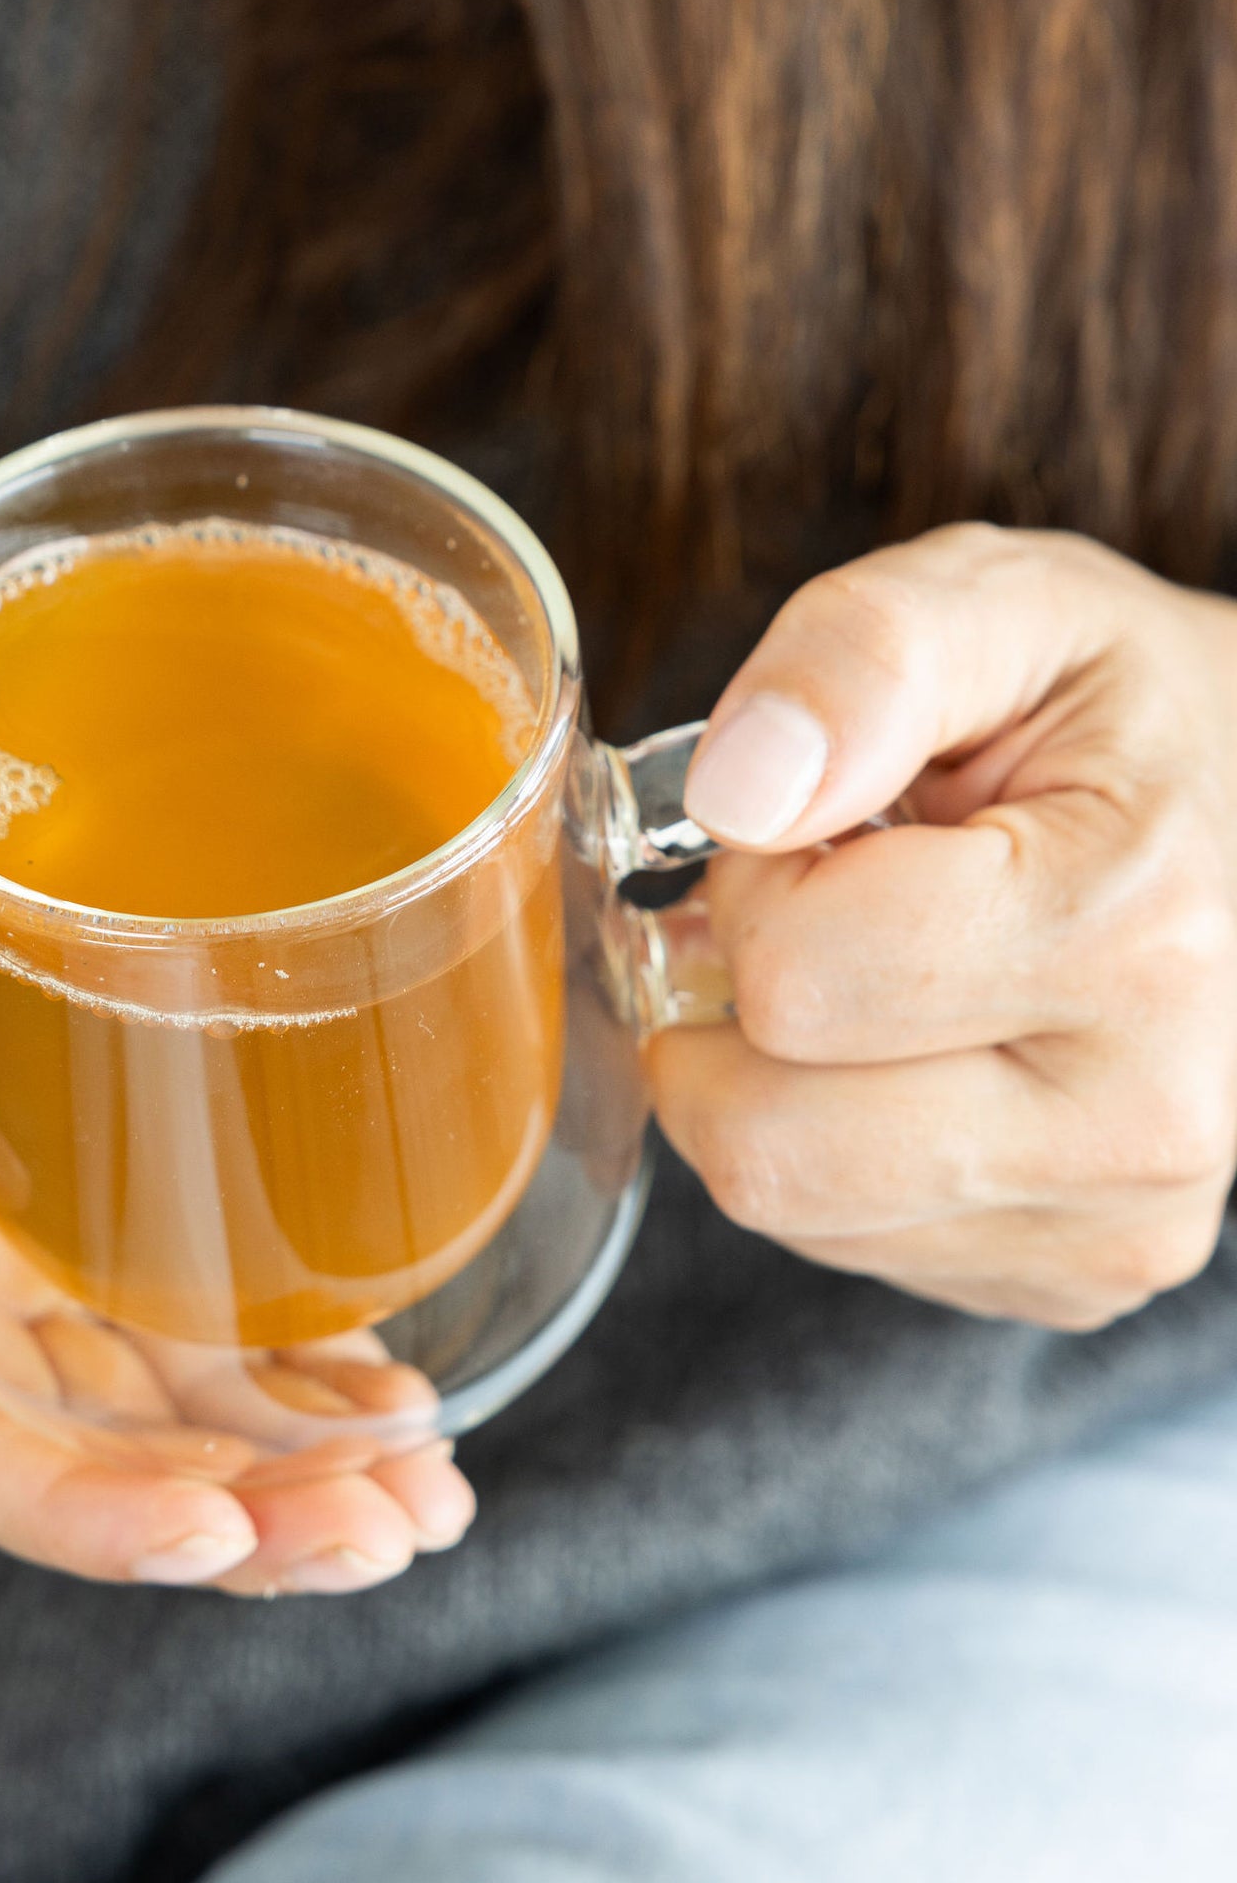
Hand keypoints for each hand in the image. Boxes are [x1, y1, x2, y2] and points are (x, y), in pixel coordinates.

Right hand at [0, 562, 473, 1594]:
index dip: (87, 1517)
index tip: (222, 1534)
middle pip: (99, 1450)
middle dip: (245, 1518)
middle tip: (396, 1522)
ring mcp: (40, 1214)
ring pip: (170, 1399)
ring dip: (296, 1467)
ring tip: (428, 1488)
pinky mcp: (109, 1145)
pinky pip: (206, 1292)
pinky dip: (301, 1359)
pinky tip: (398, 1384)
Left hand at [652, 524, 1236, 1328]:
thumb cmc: (1114, 708)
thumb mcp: (1001, 604)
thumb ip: (861, 658)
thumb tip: (738, 790)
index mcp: (1133, 930)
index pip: (792, 977)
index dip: (759, 879)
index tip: (836, 822)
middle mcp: (1144, 1119)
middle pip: (767, 1145)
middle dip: (738, 1008)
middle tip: (826, 905)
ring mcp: (1119, 1224)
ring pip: (786, 1207)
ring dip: (772, 1078)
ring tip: (880, 966)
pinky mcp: (1079, 1277)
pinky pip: (841, 1243)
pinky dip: (829, 1139)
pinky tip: (917, 1043)